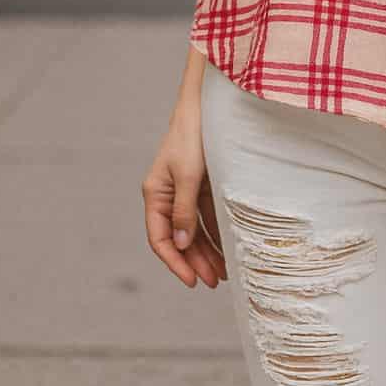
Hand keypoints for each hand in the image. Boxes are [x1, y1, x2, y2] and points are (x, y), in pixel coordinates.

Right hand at [142, 108, 227, 289]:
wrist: (207, 104)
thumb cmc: (192, 135)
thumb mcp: (187, 174)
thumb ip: (184, 209)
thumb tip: (183, 244)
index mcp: (156, 194)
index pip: (161, 238)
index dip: (175, 262)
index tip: (192, 281)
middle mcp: (169, 196)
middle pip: (180, 238)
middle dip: (195, 262)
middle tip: (214, 282)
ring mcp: (187, 191)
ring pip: (196, 230)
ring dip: (208, 251)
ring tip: (225, 273)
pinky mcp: (204, 185)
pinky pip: (209, 216)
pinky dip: (217, 233)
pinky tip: (229, 248)